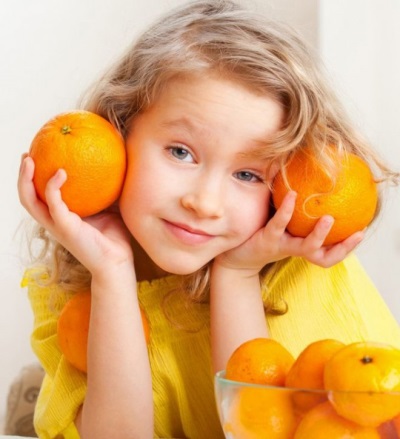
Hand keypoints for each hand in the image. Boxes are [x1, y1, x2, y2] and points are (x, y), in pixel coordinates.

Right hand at [18, 155, 133, 277]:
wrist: (118, 262)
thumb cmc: (114, 238)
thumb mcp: (108, 209)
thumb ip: (104, 192)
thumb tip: (112, 168)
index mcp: (62, 218)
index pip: (40, 197)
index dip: (34, 180)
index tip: (37, 158)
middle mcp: (54, 222)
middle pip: (27, 198)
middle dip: (23, 176)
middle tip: (26, 156)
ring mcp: (57, 226)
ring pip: (30, 201)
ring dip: (26, 179)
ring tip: (29, 159)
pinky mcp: (65, 228)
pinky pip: (54, 204)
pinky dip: (53, 187)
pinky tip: (61, 172)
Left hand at [215, 191, 363, 273]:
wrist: (237, 254)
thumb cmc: (264, 236)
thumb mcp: (284, 226)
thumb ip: (298, 213)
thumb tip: (312, 183)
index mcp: (303, 248)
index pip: (330, 253)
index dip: (347, 247)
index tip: (362, 231)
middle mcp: (296, 251)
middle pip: (324, 257)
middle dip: (343, 247)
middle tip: (358, 232)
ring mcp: (283, 246)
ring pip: (305, 247)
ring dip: (319, 235)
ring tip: (329, 218)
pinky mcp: (267, 239)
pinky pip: (279, 224)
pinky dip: (286, 211)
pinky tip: (293, 195)